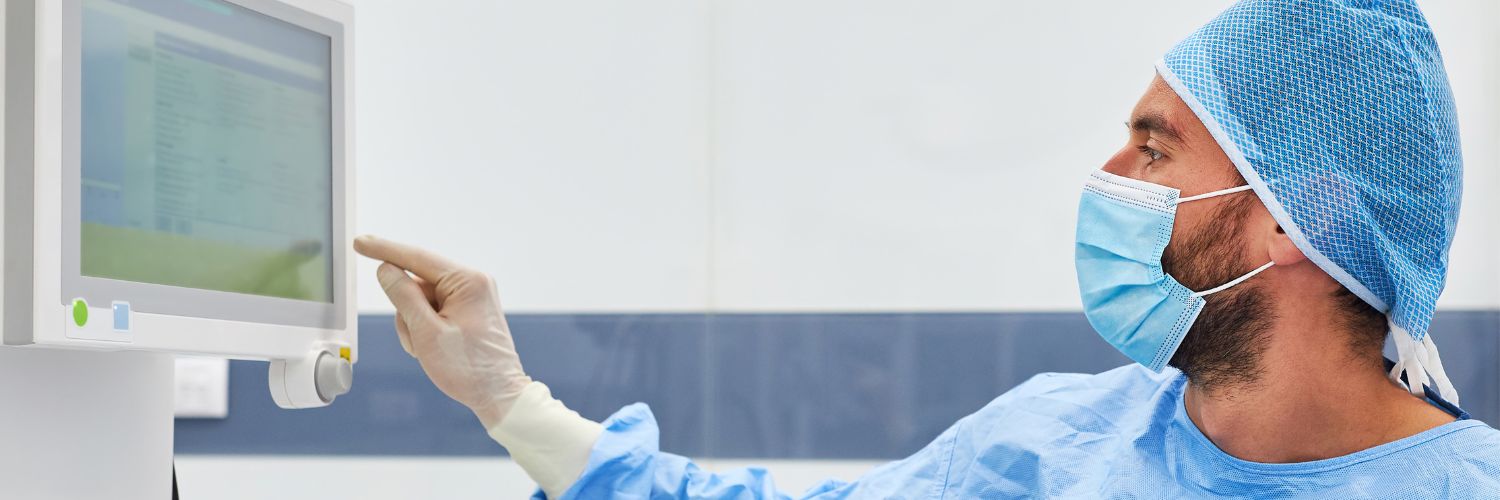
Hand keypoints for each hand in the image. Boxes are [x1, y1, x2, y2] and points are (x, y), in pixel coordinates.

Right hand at [353, 235, 531, 428]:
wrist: (499, 395)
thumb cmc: (470, 368)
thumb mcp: (427, 332)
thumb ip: (403, 296)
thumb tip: (387, 269)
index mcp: (468, 281)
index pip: (416, 257)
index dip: (384, 250)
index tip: (359, 243)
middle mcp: (472, 283)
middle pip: (417, 285)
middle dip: (408, 314)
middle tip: (419, 342)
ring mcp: (471, 297)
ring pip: (421, 302)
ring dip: (415, 326)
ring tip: (431, 349)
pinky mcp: (468, 311)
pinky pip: (433, 312)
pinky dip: (425, 330)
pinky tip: (437, 349)